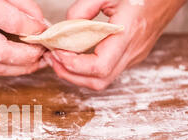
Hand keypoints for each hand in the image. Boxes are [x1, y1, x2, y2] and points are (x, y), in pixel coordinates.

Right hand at [0, 0, 46, 75]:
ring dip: (21, 68)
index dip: (33, 30)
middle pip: (2, 52)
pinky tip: (20, 62)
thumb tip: (42, 27)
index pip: (12, 23)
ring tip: (36, 62)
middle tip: (42, 52)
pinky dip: (8, 68)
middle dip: (27, 56)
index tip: (44, 31)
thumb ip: (23, 6)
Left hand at [44, 0, 185, 89]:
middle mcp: (132, 51)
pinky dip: (86, 69)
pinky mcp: (131, 57)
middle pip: (98, 82)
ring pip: (101, 81)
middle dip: (70, 75)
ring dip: (76, 75)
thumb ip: (83, 9)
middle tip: (53, 59)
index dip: (74, 65)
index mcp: (128, 34)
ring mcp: (133, 57)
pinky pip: (106, 72)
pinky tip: (75, 56)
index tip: (58, 52)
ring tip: (60, 59)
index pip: (99, 67)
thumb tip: (64, 28)